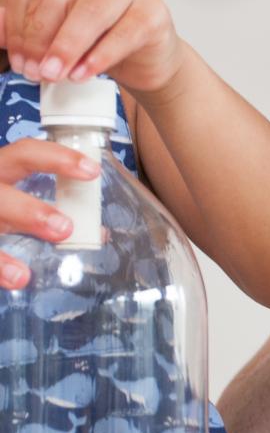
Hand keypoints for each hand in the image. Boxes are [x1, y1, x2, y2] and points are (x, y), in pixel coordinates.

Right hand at [0, 139, 100, 287]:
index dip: (56, 157)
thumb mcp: (12, 200)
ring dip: (0, 252)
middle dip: (28, 210)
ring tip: (22, 275)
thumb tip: (97, 232)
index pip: (24, 153)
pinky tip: (13, 279)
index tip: (92, 170)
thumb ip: (44, 213)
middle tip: (64, 229)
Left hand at [1, 0, 184, 95]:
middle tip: (34, 70)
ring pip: (90, 10)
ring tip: (55, 74)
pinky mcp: (155, 12)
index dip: (17, 27)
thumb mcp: (56, 30)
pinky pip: (123, 34)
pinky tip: (83, 73)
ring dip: (67, 47)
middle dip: (39, 38)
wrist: (146, 58)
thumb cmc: (100, 38)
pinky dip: (99, 57)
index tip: (17, 59)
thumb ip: (25, 27)